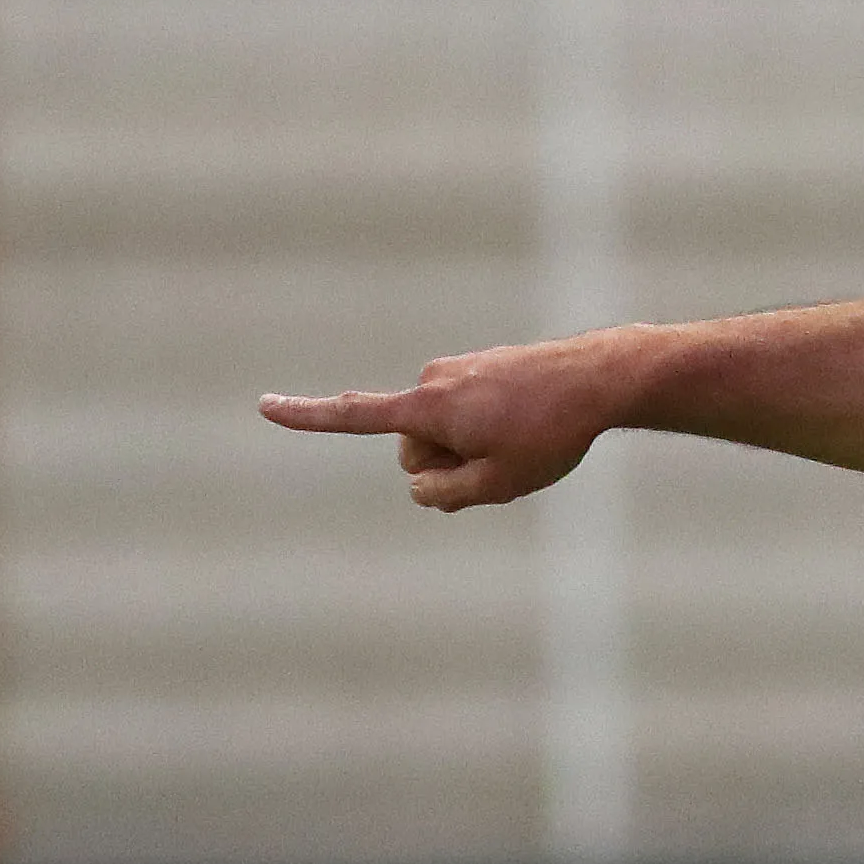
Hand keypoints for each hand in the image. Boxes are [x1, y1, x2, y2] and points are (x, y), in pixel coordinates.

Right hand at [259, 328, 652, 510]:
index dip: (308, 417)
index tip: (264, 406)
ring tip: (524, 438)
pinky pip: (467, 418)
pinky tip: (529, 424)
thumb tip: (418, 484)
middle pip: (415, 452)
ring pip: (444, 436)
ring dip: (472, 449)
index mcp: (427, 408)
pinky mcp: (476, 370)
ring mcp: (454, 372)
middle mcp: (431, 382)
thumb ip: (444, 493)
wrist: (598, 377)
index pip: (354, 416)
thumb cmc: (550, 434)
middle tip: (504, 458)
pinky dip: (489, 430)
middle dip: (447, 466)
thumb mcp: (498, 484)